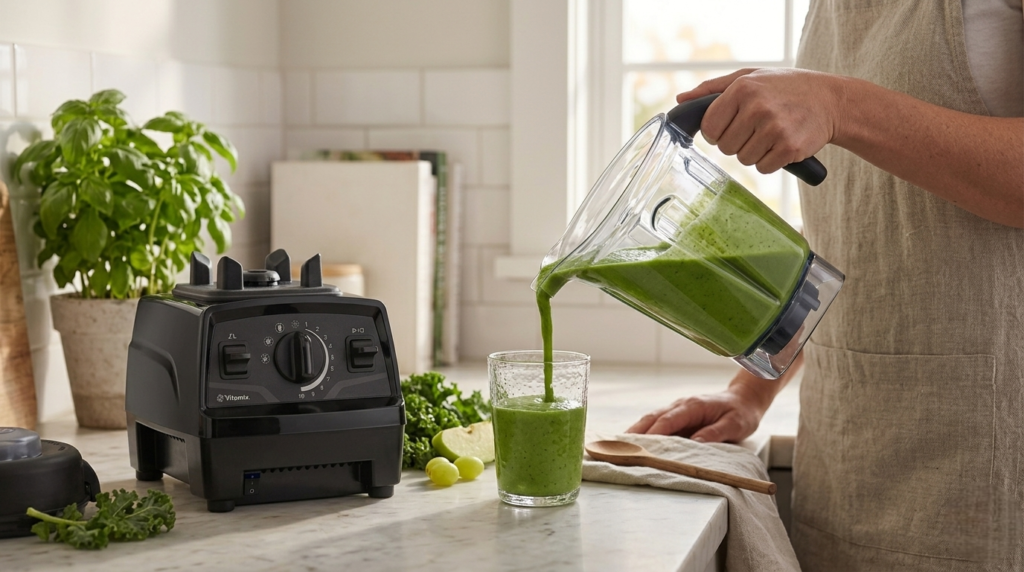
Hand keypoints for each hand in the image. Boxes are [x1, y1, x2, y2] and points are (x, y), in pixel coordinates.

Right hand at [625, 376, 779, 442]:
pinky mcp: (676, 415)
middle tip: (618, 448)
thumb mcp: (735, 425)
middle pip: (652, 418)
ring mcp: (676, 409)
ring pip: (650, 419)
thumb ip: (715, 434)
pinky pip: (655, 422)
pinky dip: (642, 431)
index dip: (653, 434)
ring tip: (618, 447)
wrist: (745, 399)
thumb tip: (694, 445)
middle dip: (635, 433)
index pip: (668, 421)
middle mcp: (680, 405)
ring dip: (634, 432)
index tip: (640, 447)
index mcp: (693, 406)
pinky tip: (632, 441)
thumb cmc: (741, 413)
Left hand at [676, 68, 843, 174]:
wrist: (830, 100)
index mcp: (743, 87)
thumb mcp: (749, 77)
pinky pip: (763, 168)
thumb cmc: (784, 88)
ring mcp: (774, 128)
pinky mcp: (789, 147)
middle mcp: (757, 107)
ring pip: (743, 160)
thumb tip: (680, 100)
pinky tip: (781, 144)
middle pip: (724, 147)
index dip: (716, 132)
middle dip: (736, 142)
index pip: (709, 126)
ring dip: (753, 153)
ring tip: (769, 135)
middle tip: (755, 129)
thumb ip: (712, 89)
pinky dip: (770, 161)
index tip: (729, 127)